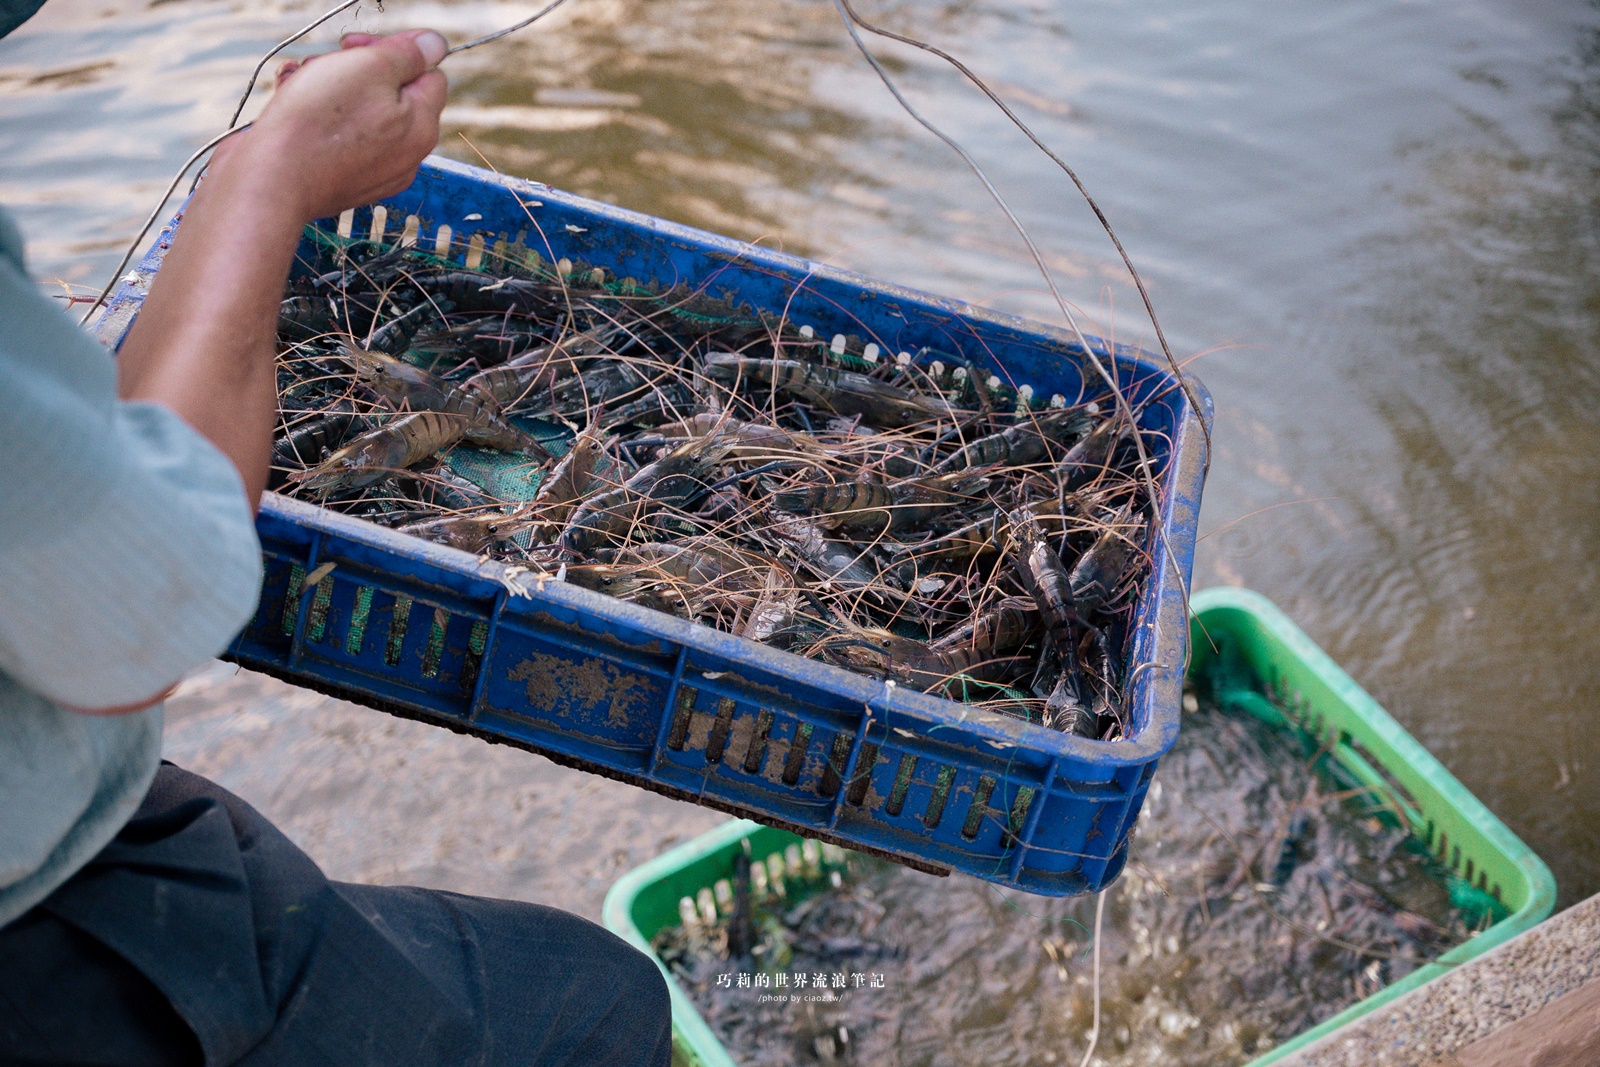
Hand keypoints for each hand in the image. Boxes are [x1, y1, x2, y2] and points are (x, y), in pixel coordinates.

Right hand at [213, 29, 448, 222]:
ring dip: (330, 87)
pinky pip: (341, 136)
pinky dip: (320, 117)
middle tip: (324, 64)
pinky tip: (294, 107)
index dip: (396, 51)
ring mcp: (377, 171)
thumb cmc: (317, 123)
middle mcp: (407, 154)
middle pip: (393, 92)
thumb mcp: (369, 68)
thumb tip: (434, 45)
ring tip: (301, 85)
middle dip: (357, 69)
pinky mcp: (345, 179)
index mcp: (422, 127)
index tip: (357, 47)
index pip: (429, 74)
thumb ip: (408, 55)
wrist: (271, 180)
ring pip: (361, 111)